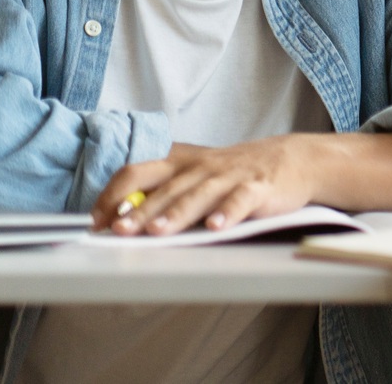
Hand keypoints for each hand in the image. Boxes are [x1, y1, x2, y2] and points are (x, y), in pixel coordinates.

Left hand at [93, 136, 319, 235]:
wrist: (292, 159)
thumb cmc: (235, 172)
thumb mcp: (196, 173)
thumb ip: (164, 191)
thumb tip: (120, 217)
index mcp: (180, 161)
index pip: (137, 171)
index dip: (114, 194)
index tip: (98, 220)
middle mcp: (201, 167)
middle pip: (164, 187)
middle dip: (140, 209)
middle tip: (120, 230)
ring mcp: (229, 176)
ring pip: (198, 194)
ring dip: (176, 214)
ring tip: (158, 232)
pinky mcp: (257, 187)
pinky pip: (239, 200)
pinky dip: (227, 213)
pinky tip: (216, 226)